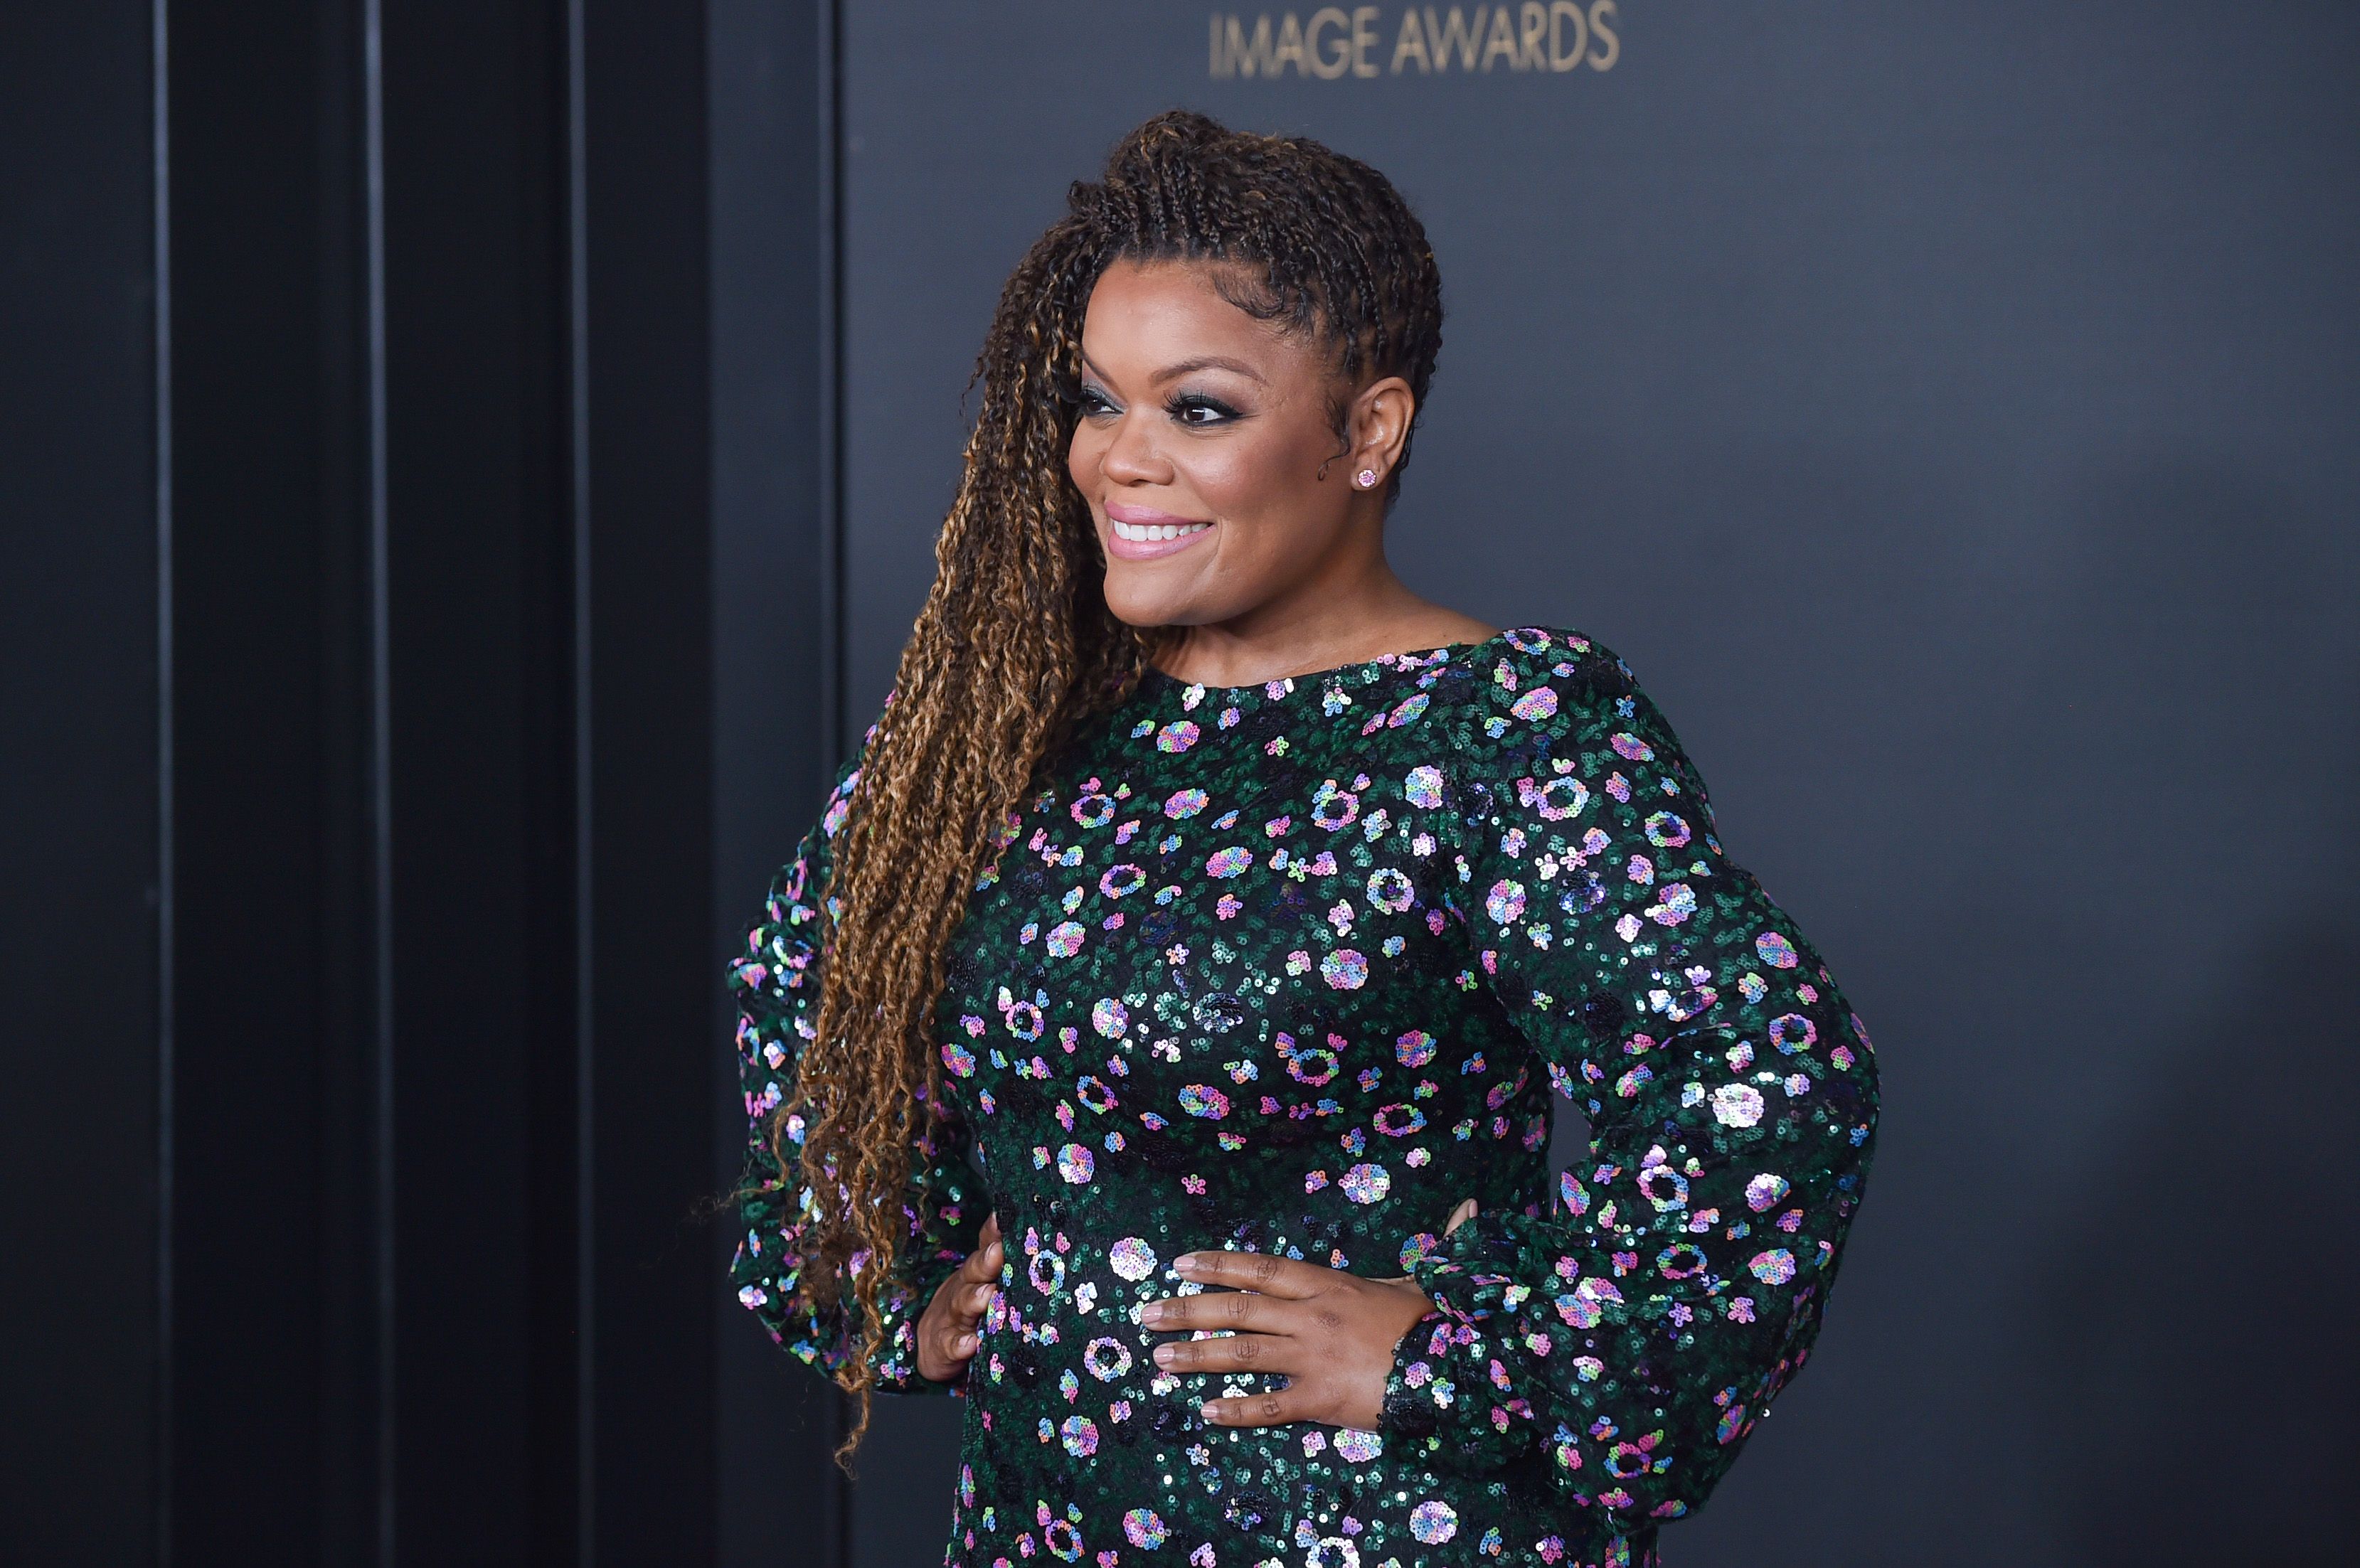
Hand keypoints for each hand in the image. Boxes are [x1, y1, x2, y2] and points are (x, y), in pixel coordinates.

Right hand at [915, 1213, 1001, 1383]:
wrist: (932, 1344)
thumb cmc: (971, 1308)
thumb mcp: (987, 1283)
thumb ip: (1011, 1266)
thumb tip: (1048, 1243)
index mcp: (979, 1270)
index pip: (988, 1245)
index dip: (995, 1231)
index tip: (1005, 1218)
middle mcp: (964, 1287)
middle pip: (974, 1271)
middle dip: (986, 1261)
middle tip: (998, 1253)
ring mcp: (953, 1316)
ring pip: (962, 1304)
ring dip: (975, 1299)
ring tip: (988, 1295)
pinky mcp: (944, 1346)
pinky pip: (951, 1345)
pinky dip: (960, 1344)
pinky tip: (971, 1344)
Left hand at [1138, 1199, 1477, 1429]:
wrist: (1459, 1368)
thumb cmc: (1434, 1323)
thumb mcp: (1420, 1279)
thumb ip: (1429, 1246)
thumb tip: (1469, 1208)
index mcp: (1327, 1283)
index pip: (1260, 1268)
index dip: (1217, 1264)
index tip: (1179, 1264)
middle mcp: (1311, 1315)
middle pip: (1237, 1308)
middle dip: (1187, 1309)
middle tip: (1147, 1313)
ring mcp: (1313, 1357)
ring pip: (1241, 1353)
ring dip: (1196, 1355)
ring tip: (1158, 1359)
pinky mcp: (1321, 1399)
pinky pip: (1269, 1406)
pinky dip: (1235, 1410)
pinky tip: (1206, 1412)